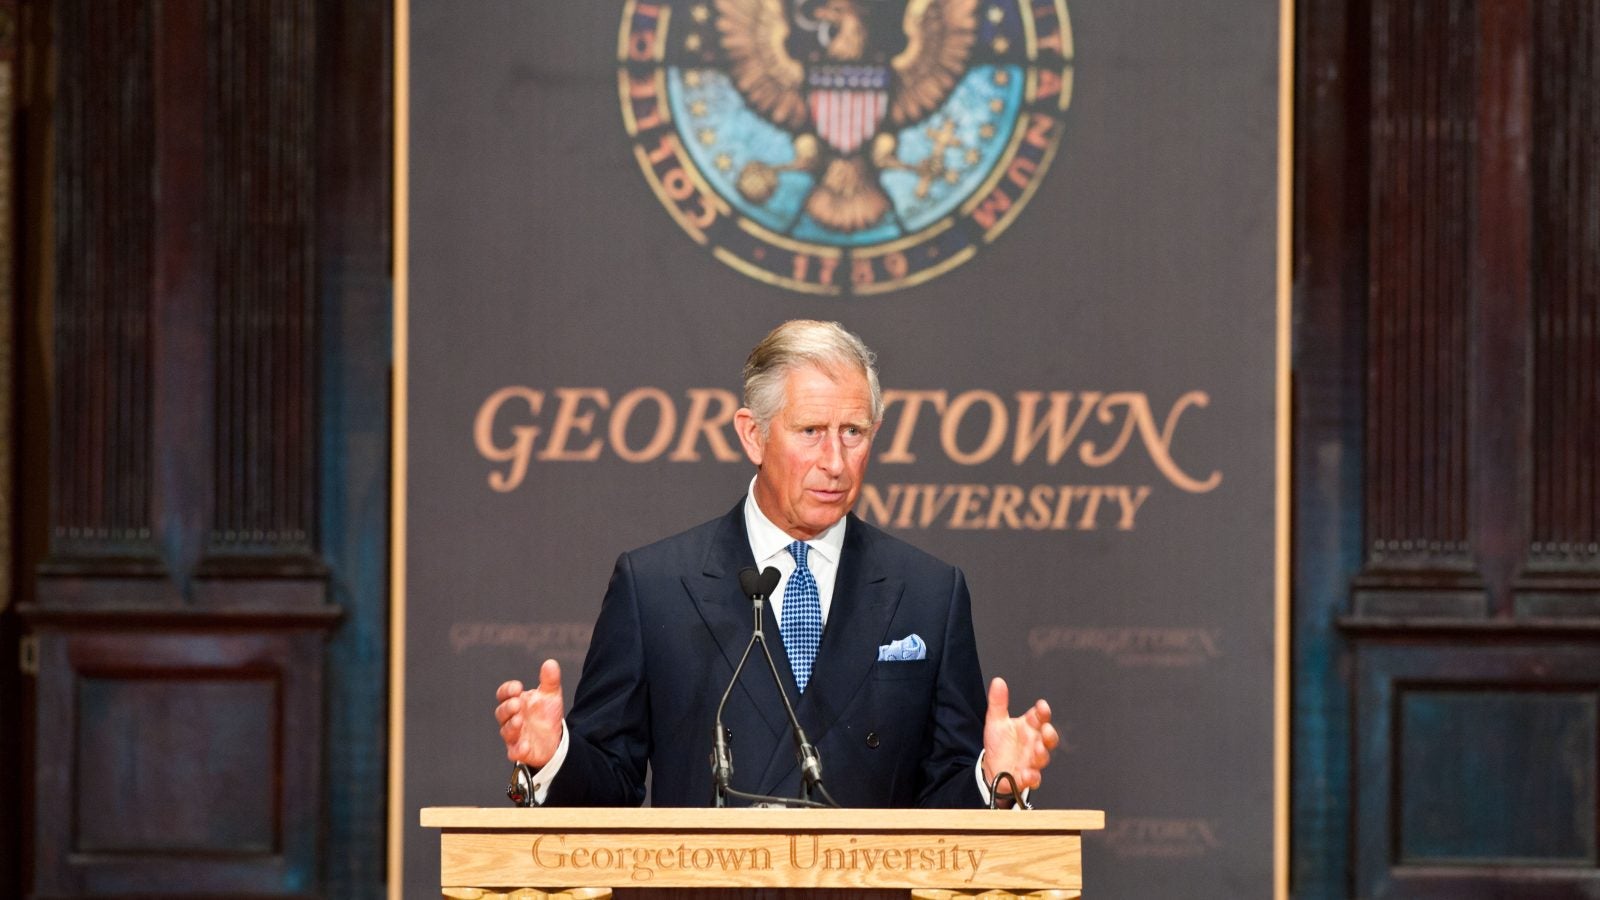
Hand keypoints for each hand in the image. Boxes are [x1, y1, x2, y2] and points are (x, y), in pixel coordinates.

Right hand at [495, 659, 565, 767]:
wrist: (555, 738)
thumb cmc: (546, 714)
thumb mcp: (551, 695)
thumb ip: (549, 680)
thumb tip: (550, 663)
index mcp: (516, 702)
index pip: (503, 694)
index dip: (507, 690)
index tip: (518, 687)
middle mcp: (511, 718)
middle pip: (501, 712)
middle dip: (507, 707)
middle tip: (517, 704)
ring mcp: (515, 735)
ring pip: (506, 731)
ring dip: (511, 726)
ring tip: (519, 720)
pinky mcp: (520, 751)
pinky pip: (515, 752)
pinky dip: (518, 749)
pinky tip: (525, 745)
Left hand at [981, 677, 1058, 799]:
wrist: (991, 768)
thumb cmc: (999, 744)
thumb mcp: (996, 721)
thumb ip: (998, 702)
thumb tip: (998, 682)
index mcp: (1029, 727)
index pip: (1040, 717)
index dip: (1043, 711)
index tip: (1042, 706)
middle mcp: (1034, 743)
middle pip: (1049, 738)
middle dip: (1050, 735)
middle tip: (1046, 730)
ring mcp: (1032, 760)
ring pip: (1043, 758)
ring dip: (1042, 754)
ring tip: (1037, 750)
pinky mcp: (1026, 777)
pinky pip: (1033, 779)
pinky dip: (1032, 777)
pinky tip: (1027, 774)